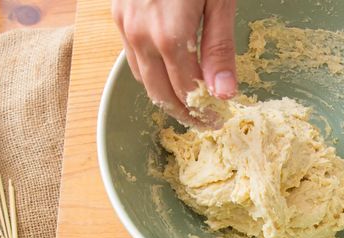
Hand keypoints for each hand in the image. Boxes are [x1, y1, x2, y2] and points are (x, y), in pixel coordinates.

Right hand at [111, 0, 237, 123]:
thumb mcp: (219, 2)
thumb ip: (219, 48)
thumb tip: (224, 92)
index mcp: (170, 36)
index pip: (186, 91)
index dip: (203, 111)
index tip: (217, 118)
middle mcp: (141, 35)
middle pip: (159, 92)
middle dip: (183, 112)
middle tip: (203, 120)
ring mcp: (125, 24)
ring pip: (142, 77)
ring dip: (164, 94)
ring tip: (187, 100)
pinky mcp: (118, 13)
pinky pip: (132, 55)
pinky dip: (149, 71)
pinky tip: (166, 70)